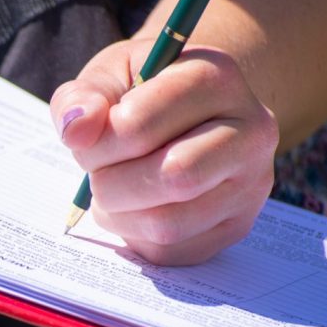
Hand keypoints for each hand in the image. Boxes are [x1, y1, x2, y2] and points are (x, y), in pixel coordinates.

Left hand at [51, 39, 277, 265]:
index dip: (97, 143)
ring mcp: (250, 185)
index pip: (140, 126)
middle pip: (172, 177)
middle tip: (97, 172)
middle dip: (110, 183)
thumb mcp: (108, 75)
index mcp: (216, 78)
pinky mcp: (236, 226)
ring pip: (170, 224)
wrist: (192, 109)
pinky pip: (172, 251)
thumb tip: (76, 131)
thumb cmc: (142, 91)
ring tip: (111, 189)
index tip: (86, 139)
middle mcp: (250, 132)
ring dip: (118, 215)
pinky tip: (132, 208)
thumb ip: (81, 98)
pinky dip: (134, 236)